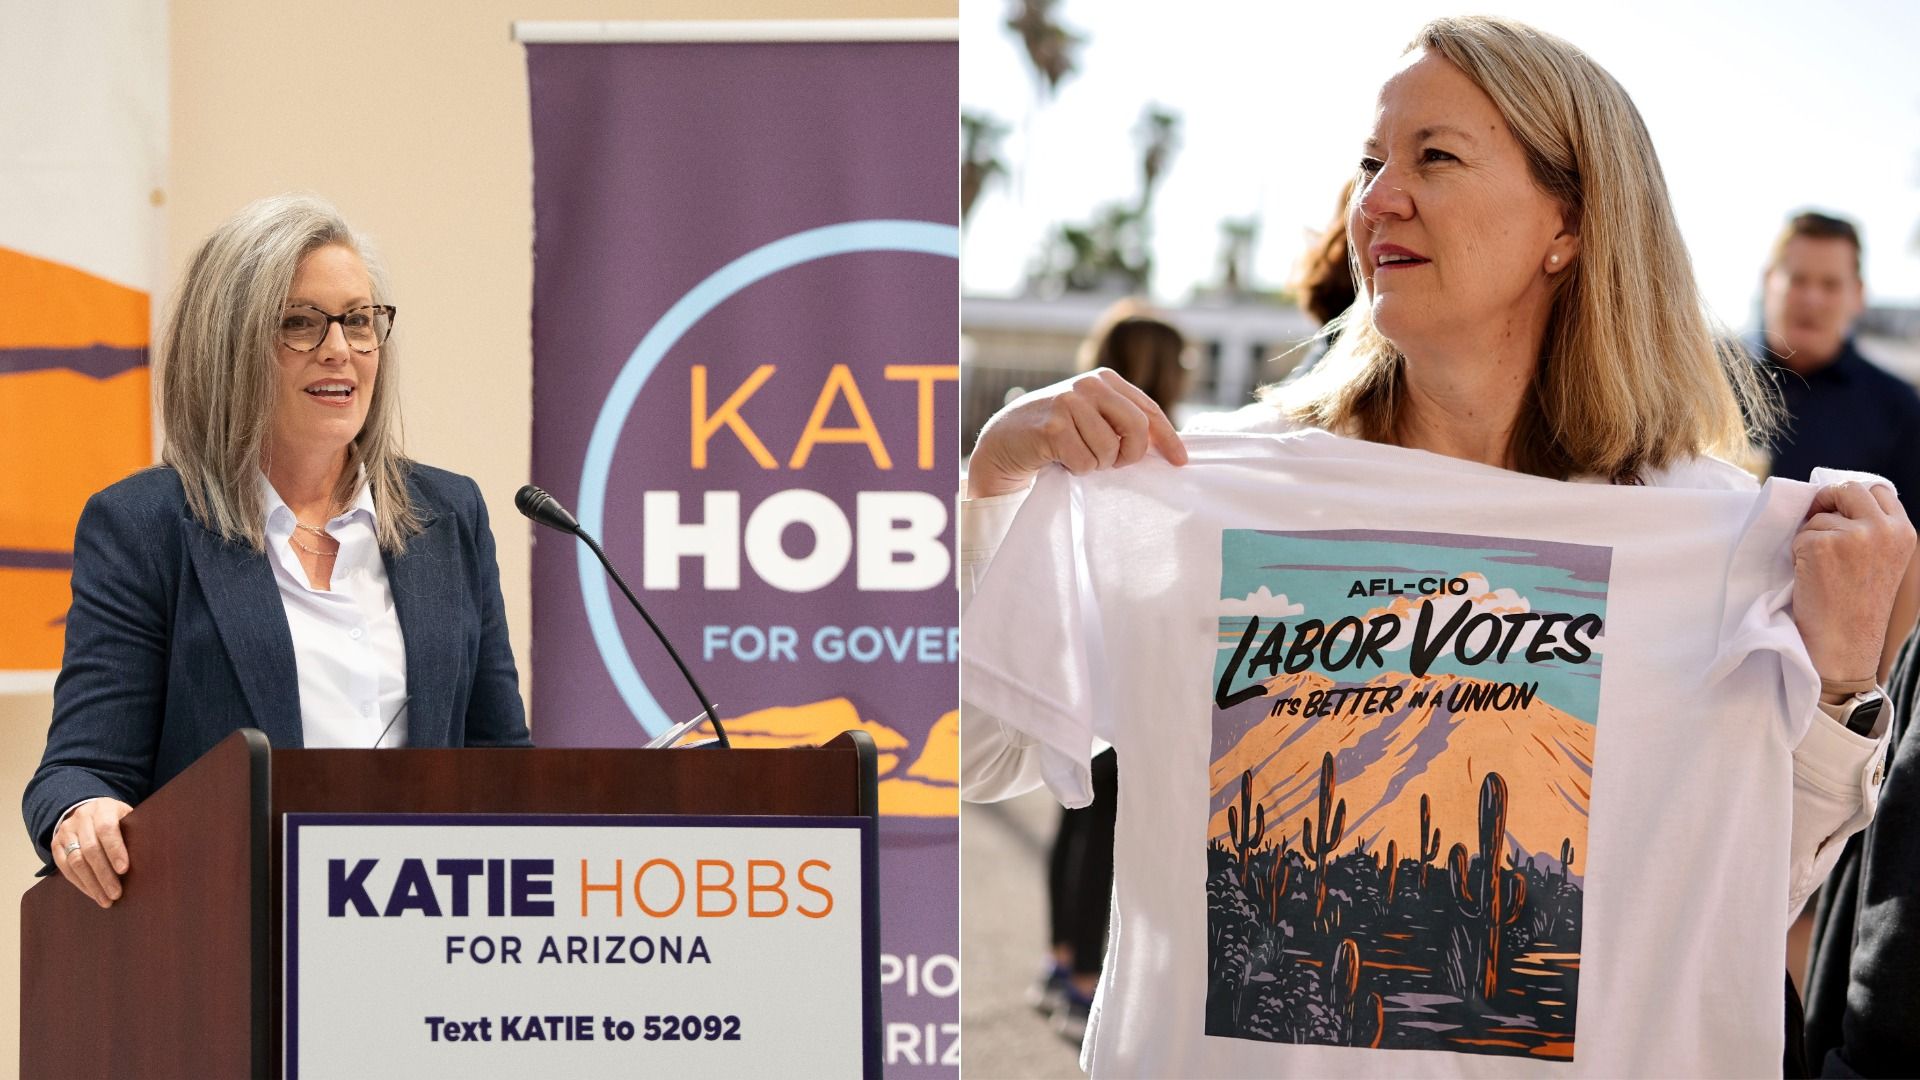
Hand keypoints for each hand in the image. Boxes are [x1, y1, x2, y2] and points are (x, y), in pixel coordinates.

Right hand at [51, 798, 133, 908]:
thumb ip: (134, 831)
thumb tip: (149, 855)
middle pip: (90, 849)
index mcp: (103, 808)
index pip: (107, 829)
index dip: (115, 850)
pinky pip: (65, 867)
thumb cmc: (116, 818)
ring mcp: (66, 831)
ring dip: (91, 884)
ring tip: (106, 900)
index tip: (124, 870)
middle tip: (116, 893)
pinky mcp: (56, 845)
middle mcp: (81, 818)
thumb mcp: (127, 816)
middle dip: (104, 874)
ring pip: (75, 861)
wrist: (88, 809)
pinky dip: (80, 883)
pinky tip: (93, 893)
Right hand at [967, 368, 1187, 497]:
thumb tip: (1163, 446)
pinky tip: (1060, 458)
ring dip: (1097, 464)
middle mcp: (1088, 384)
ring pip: (1109, 450)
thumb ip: (1121, 422)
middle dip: (1130, 454)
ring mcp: (1069, 402)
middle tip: (1113, 464)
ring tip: (1077, 456)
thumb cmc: (1055, 433)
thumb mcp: (1091, 417)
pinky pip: (1085, 462)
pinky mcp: (1053, 425)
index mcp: (1104, 379)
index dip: (1168, 437)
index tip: (1181, 460)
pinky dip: (1077, 469)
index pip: (1147, 409)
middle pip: (1136, 427)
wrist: (1005, 440)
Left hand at [1792, 481, 1917, 692]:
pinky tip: (1811, 577)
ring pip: (1820, 514)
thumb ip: (1873, 530)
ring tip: (1821, 569)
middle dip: (1827, 501)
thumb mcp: (1882, 561)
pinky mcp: (1822, 545)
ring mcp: (1854, 535)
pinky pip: (1800, 534)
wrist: (1844, 645)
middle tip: (1816, 524)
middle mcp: (1883, 529)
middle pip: (1848, 489)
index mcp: (1904, 532)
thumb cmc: (1857, 607)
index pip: (1876, 490)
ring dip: (1811, 534)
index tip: (1839, 510)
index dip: (1852, 498)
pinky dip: (1797, 552)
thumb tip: (1837, 499)